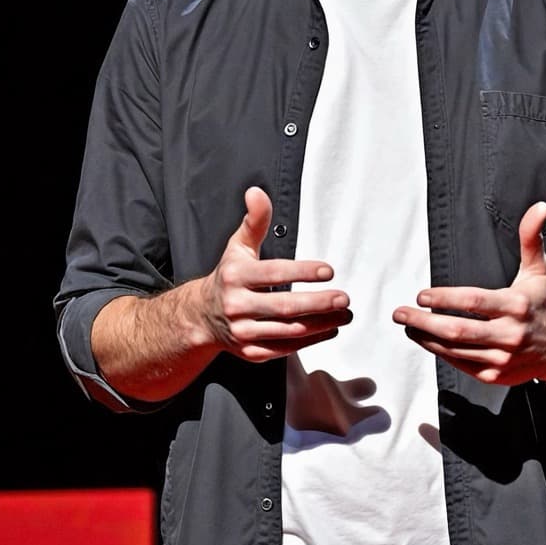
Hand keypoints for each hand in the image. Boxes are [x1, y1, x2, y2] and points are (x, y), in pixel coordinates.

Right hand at [188, 186, 350, 362]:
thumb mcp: (238, 246)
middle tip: (344, 298)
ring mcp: (243, 332)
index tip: (328, 271)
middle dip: (318, 303)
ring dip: (321, 323)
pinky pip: (285, 348)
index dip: (302, 272)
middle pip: (284, 306)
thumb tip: (256, 192)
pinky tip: (330, 329)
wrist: (200, 317)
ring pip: (288, 330)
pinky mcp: (251, 352)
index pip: (274, 273)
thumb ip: (254, 221)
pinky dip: (311, 341)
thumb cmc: (228, 276)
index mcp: (236, 276)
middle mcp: (237, 305)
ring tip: (345, 314)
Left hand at [392, 200, 545, 384]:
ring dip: (427, 339)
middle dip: (424, 322)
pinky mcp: (495, 375)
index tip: (421, 296)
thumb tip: (539, 207)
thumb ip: (531, 238)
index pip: (474, 301)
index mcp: (516, 305)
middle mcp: (509, 334)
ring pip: (455, 350)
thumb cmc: (541, 304)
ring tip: (408, 325)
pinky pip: (460, 365)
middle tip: (400, 313)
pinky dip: (440, 353)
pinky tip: (427, 340)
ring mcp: (502, 358)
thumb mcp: (538, 270)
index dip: (445, 299)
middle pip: (459, 330)